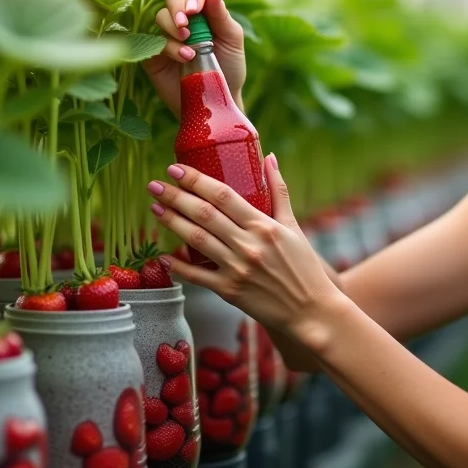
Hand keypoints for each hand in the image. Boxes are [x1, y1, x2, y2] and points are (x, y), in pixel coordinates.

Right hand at [142, 0, 246, 117]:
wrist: (216, 99)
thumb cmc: (229, 66)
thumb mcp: (232, 39)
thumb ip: (221, 15)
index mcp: (204, 9)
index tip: (195, 9)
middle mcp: (184, 17)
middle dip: (178, 7)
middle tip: (187, 24)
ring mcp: (166, 34)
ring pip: (160, 15)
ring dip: (173, 27)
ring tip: (190, 47)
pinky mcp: (153, 52)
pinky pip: (153, 40)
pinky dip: (169, 47)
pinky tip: (185, 57)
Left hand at [146, 154, 343, 343]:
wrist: (311, 310)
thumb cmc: (304, 267)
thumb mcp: (293, 226)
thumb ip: (279, 191)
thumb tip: (268, 157)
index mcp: (263, 226)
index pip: (223, 196)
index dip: (197, 180)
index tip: (177, 169)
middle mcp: (248, 245)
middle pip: (204, 215)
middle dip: (176, 197)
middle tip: (155, 184)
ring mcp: (237, 269)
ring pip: (196, 240)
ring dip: (172, 222)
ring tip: (155, 208)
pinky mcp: (230, 292)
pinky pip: (197, 277)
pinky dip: (178, 266)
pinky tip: (163, 256)